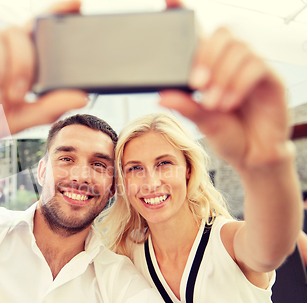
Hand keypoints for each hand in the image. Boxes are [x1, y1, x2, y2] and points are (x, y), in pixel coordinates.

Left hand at [158, 27, 290, 170]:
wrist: (253, 157)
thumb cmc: (228, 135)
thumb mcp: (201, 120)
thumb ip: (185, 105)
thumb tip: (161, 94)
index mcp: (212, 67)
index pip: (201, 34)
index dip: (186, 14)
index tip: (169, 1)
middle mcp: (232, 62)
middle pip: (224, 33)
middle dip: (207, 55)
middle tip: (196, 83)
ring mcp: (254, 67)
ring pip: (240, 49)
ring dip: (222, 75)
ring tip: (213, 103)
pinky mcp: (271, 79)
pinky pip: (257, 66)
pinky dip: (238, 83)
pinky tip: (228, 103)